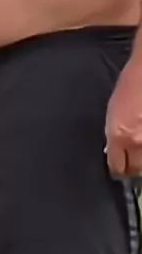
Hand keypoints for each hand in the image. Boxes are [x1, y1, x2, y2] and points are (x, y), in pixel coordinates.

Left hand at [106, 61, 141, 177]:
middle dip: (133, 167)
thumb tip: (115, 151)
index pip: (117, 166)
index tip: (119, 167)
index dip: (118, 167)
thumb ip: (114, 134)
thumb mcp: (114, 110)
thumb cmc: (131, 83)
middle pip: (136, 170)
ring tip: (138, 145)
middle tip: (132, 160)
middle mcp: (138, 142)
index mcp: (120, 134)